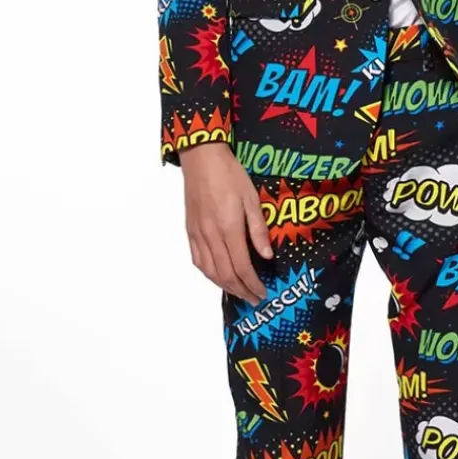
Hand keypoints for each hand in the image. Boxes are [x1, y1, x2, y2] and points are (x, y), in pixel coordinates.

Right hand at [179, 143, 273, 302]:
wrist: (202, 159)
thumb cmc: (230, 175)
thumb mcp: (252, 199)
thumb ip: (258, 230)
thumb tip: (266, 256)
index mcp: (229, 229)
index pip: (242, 267)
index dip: (252, 284)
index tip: (262, 293)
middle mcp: (211, 236)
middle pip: (225, 274)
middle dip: (241, 290)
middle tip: (254, 299)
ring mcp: (198, 235)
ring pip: (209, 271)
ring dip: (225, 286)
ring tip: (239, 291)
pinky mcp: (190, 231)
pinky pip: (198, 260)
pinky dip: (209, 274)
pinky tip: (218, 276)